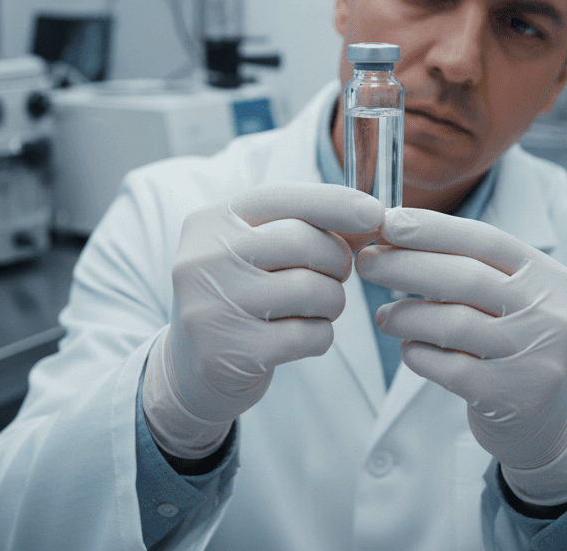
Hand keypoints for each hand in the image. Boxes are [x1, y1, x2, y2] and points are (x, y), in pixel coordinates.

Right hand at [142, 183, 384, 458]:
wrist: (191, 368)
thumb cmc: (241, 297)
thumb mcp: (258, 251)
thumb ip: (306, 227)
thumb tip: (373, 217)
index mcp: (210, 223)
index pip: (282, 198)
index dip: (335, 202)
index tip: (374, 213)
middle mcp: (203, 259)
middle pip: (304, 242)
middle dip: (336, 261)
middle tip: (333, 276)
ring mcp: (212, 308)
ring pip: (313, 290)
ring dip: (332, 302)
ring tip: (315, 308)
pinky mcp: (230, 354)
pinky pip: (308, 336)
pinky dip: (319, 336)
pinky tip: (300, 337)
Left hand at [358, 207, 566, 504]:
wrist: (549, 419)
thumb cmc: (512, 343)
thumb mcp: (511, 298)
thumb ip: (470, 266)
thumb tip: (395, 231)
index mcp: (549, 279)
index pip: (487, 240)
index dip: (434, 230)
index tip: (388, 222)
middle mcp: (549, 316)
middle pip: (466, 278)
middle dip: (407, 265)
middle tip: (367, 262)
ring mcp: (533, 359)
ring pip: (453, 324)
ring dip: (406, 315)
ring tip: (384, 317)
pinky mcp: (510, 398)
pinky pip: (449, 368)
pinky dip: (419, 355)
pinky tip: (409, 349)